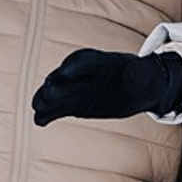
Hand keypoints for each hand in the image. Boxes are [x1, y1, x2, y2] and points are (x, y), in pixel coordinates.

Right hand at [30, 47, 181, 125]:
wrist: (137, 89)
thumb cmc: (142, 78)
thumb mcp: (144, 75)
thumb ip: (138, 74)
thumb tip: (137, 72)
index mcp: (100, 60)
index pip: (83, 60)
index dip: (73, 66)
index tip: (64, 73)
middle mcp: (83, 73)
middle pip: (66, 77)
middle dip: (56, 84)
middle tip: (49, 94)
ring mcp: (76, 89)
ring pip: (57, 93)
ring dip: (46, 99)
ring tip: (38, 108)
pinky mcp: (74, 105)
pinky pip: (59, 109)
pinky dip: (48, 114)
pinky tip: (39, 120)